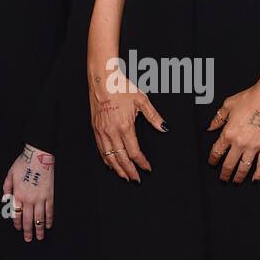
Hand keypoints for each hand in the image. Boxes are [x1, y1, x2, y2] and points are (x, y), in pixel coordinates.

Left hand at [3, 144, 53, 241]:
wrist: (39, 156)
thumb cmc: (23, 164)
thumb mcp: (10, 174)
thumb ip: (7, 188)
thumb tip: (5, 199)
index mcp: (18, 194)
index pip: (16, 213)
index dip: (17, 223)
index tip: (18, 228)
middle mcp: (28, 199)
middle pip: (28, 219)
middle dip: (28, 231)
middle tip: (29, 239)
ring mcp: (40, 198)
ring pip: (39, 218)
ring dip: (39, 229)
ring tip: (40, 237)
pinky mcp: (49, 195)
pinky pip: (49, 210)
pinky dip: (49, 219)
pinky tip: (48, 225)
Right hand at [88, 67, 165, 181]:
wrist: (102, 80)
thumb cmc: (121, 87)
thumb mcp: (142, 100)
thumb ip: (154, 116)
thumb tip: (164, 128)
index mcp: (125, 126)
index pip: (134, 152)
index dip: (141, 163)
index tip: (147, 168)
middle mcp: (112, 131)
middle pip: (121, 158)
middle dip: (130, 171)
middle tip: (136, 179)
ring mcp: (102, 131)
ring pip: (109, 157)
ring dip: (117, 169)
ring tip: (124, 176)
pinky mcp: (95, 129)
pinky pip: (100, 149)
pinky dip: (106, 159)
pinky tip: (110, 164)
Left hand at [206, 77, 259, 182]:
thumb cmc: (250, 98)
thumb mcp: (228, 105)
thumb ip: (218, 118)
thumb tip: (210, 127)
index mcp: (228, 133)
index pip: (217, 151)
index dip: (213, 160)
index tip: (212, 163)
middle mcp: (239, 142)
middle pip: (229, 164)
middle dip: (224, 174)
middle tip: (223, 179)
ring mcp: (254, 146)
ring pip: (244, 167)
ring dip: (238, 177)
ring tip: (236, 181)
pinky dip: (258, 173)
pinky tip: (255, 179)